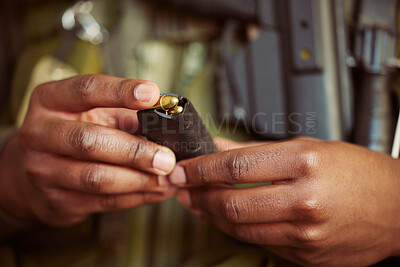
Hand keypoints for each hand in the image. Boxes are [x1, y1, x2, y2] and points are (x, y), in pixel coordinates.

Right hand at [0, 74, 176, 226]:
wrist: (31, 171)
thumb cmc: (74, 132)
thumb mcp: (94, 114)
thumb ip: (125, 115)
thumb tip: (165, 120)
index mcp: (49, 101)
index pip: (85, 90)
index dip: (120, 91)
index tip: (153, 94)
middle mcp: (39, 133)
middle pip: (89, 141)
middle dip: (134, 151)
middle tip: (167, 158)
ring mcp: (43, 170)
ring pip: (96, 178)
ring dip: (139, 180)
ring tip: (168, 179)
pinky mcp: (55, 201)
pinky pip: (102, 201)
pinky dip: (136, 197)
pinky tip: (156, 191)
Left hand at [170, 138, 399, 265]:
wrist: (396, 207)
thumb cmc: (357, 172)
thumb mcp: (307, 147)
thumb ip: (255, 150)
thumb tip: (218, 148)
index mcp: (305, 162)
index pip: (236, 166)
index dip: (201, 169)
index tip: (184, 169)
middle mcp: (304, 199)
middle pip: (232, 202)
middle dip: (199, 196)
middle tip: (184, 188)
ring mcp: (306, 232)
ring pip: (240, 227)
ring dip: (212, 215)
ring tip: (199, 203)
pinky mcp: (306, 254)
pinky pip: (260, 242)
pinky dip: (238, 229)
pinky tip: (228, 218)